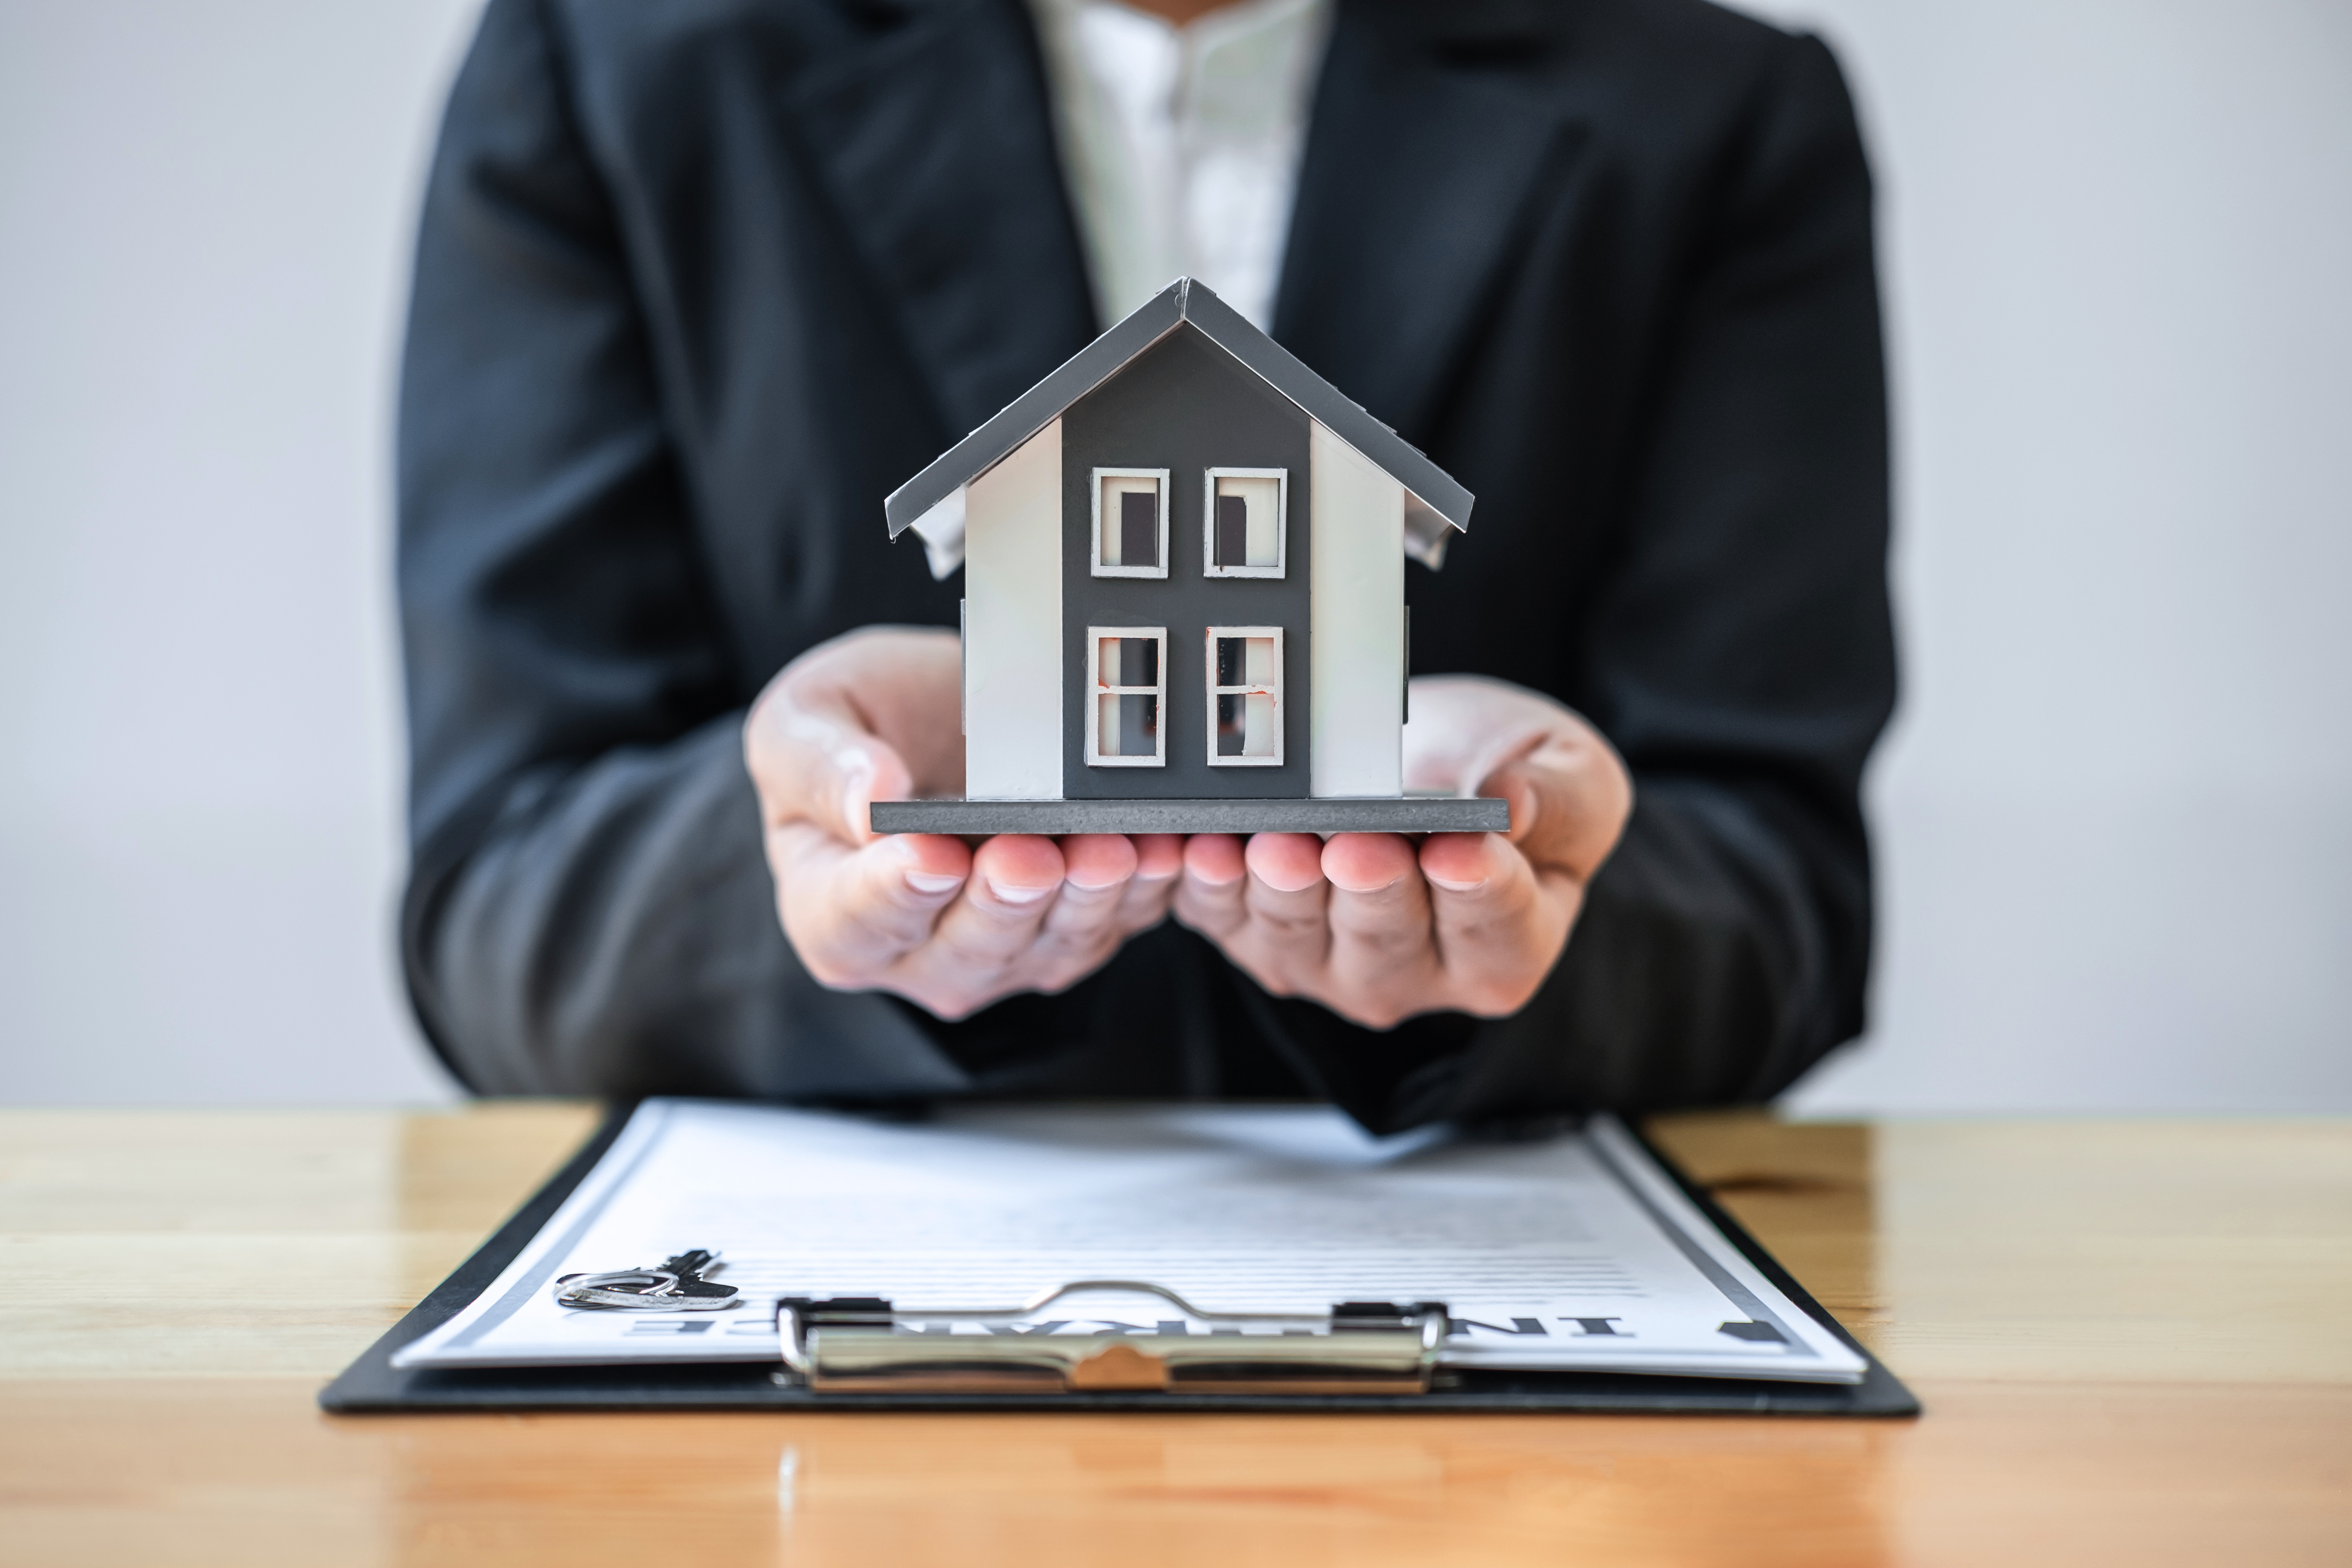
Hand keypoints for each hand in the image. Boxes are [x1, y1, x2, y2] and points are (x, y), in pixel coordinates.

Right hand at [742, 627, 1181, 1019]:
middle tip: (1031, 853)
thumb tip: (868, 800)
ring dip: (1086, 899)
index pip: (858, 920)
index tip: (929, 856)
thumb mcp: (804, 722)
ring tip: (1109, 849)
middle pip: (966, 947)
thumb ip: (822, 765)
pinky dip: (1144, 887)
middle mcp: (919, 952)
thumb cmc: (854, 732)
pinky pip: (1116, 921)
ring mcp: (1004, 949)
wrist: (930, 724)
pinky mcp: (1073, 928)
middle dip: (1006, 900)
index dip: (895, 893)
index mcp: (832, 913)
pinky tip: (1162, 845)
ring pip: (1050, 944)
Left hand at [1171, 676, 1631, 1029]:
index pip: (1496, 931)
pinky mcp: (1254, 933)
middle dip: (1368, 891)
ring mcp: (1326, 962)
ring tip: (1275, 843)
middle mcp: (1412, 974)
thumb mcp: (1571, 775)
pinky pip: (1221, 918)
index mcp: (1505, 948)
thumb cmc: (1504, 774)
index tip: (1458, 849)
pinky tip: (1197, 849)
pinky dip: (1205, 885)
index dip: (1477, 890)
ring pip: (1299, 936)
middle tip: (1356, 846)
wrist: (1431, 763)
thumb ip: (1558, 799)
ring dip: (1282, 889)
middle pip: (1387, 942)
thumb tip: (1511, 805)